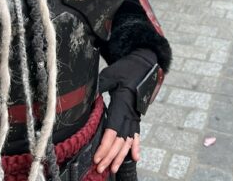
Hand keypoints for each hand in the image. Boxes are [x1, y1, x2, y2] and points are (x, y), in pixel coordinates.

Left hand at [94, 49, 156, 173]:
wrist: (145, 64)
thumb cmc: (127, 68)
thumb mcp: (110, 74)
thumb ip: (99, 86)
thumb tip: (87, 96)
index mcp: (123, 103)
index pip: (114, 130)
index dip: (105, 145)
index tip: (97, 157)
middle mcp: (131, 112)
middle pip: (121, 140)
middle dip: (110, 156)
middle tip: (100, 168)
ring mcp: (136, 115)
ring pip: (129, 140)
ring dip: (121, 156)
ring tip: (113, 169)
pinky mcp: (137, 115)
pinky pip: (137, 133)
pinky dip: (136, 146)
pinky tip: (135, 157)